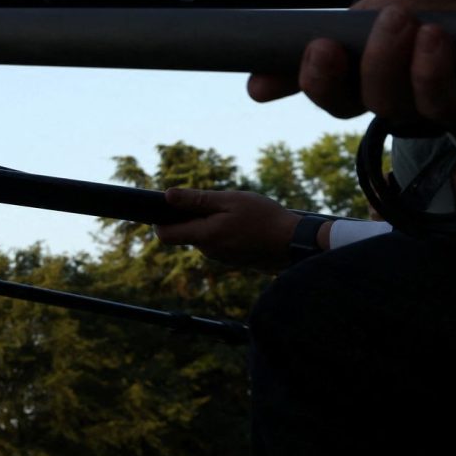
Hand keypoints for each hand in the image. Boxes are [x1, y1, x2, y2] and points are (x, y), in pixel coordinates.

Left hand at [153, 186, 305, 272]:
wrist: (295, 242)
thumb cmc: (264, 218)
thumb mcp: (229, 201)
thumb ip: (196, 200)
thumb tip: (167, 196)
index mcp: (205, 236)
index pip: (165, 235)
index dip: (160, 220)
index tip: (167, 206)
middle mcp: (210, 252)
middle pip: (186, 233)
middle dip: (192, 216)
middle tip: (214, 201)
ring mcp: (222, 258)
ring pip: (204, 237)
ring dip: (211, 222)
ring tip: (234, 211)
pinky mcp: (235, 259)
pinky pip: (220, 242)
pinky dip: (224, 231)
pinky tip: (243, 223)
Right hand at [244, 0, 455, 128]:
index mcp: (380, 25)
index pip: (324, 61)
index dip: (284, 74)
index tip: (255, 80)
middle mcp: (403, 62)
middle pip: (340, 100)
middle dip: (318, 82)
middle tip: (320, 49)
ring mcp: (443, 83)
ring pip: (386, 106)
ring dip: (381, 68)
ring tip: (405, 20)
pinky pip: (442, 105)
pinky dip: (430, 74)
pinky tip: (439, 40)